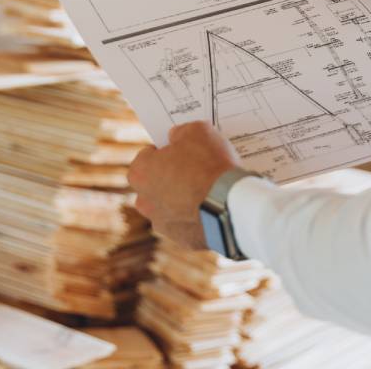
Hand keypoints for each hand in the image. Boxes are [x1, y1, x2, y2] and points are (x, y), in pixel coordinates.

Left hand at [129, 121, 241, 249]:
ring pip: (170, 207)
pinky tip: (216, 206)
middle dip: (170, 177)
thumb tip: (177, 137)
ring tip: (209, 190)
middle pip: (154, 185)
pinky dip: (199, 216)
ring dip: (183, 199)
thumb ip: (181, 132)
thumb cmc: (209, 165)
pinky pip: (189, 224)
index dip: (163, 151)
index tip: (181, 149)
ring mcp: (163, 224)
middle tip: (195, 168)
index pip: (144, 157)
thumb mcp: (197, 131)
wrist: (230, 205)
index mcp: (140, 174)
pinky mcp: (184, 240)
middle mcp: (145, 202)